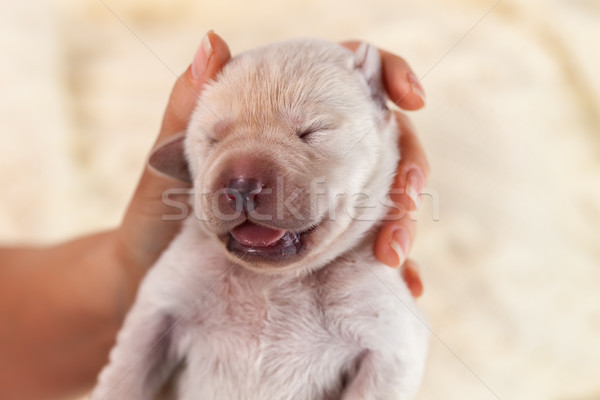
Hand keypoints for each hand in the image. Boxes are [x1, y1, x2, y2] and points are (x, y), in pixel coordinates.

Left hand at [115, 35, 427, 299]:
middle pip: (386, 146)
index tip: (412, 99)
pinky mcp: (323, 250)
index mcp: (284, 122)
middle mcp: (311, 159)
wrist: (147, 280)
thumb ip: (187, 106)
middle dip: (410, 169)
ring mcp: (321, 205)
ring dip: (404, 223)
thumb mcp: (166, 162)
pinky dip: (398, 268)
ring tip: (393, 256)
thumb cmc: (155, 218)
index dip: (391, 76)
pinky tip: (406, 285)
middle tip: (408, 199)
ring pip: (386, 202)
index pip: (352, 79)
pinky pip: (369, 254)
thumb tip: (211, 42)